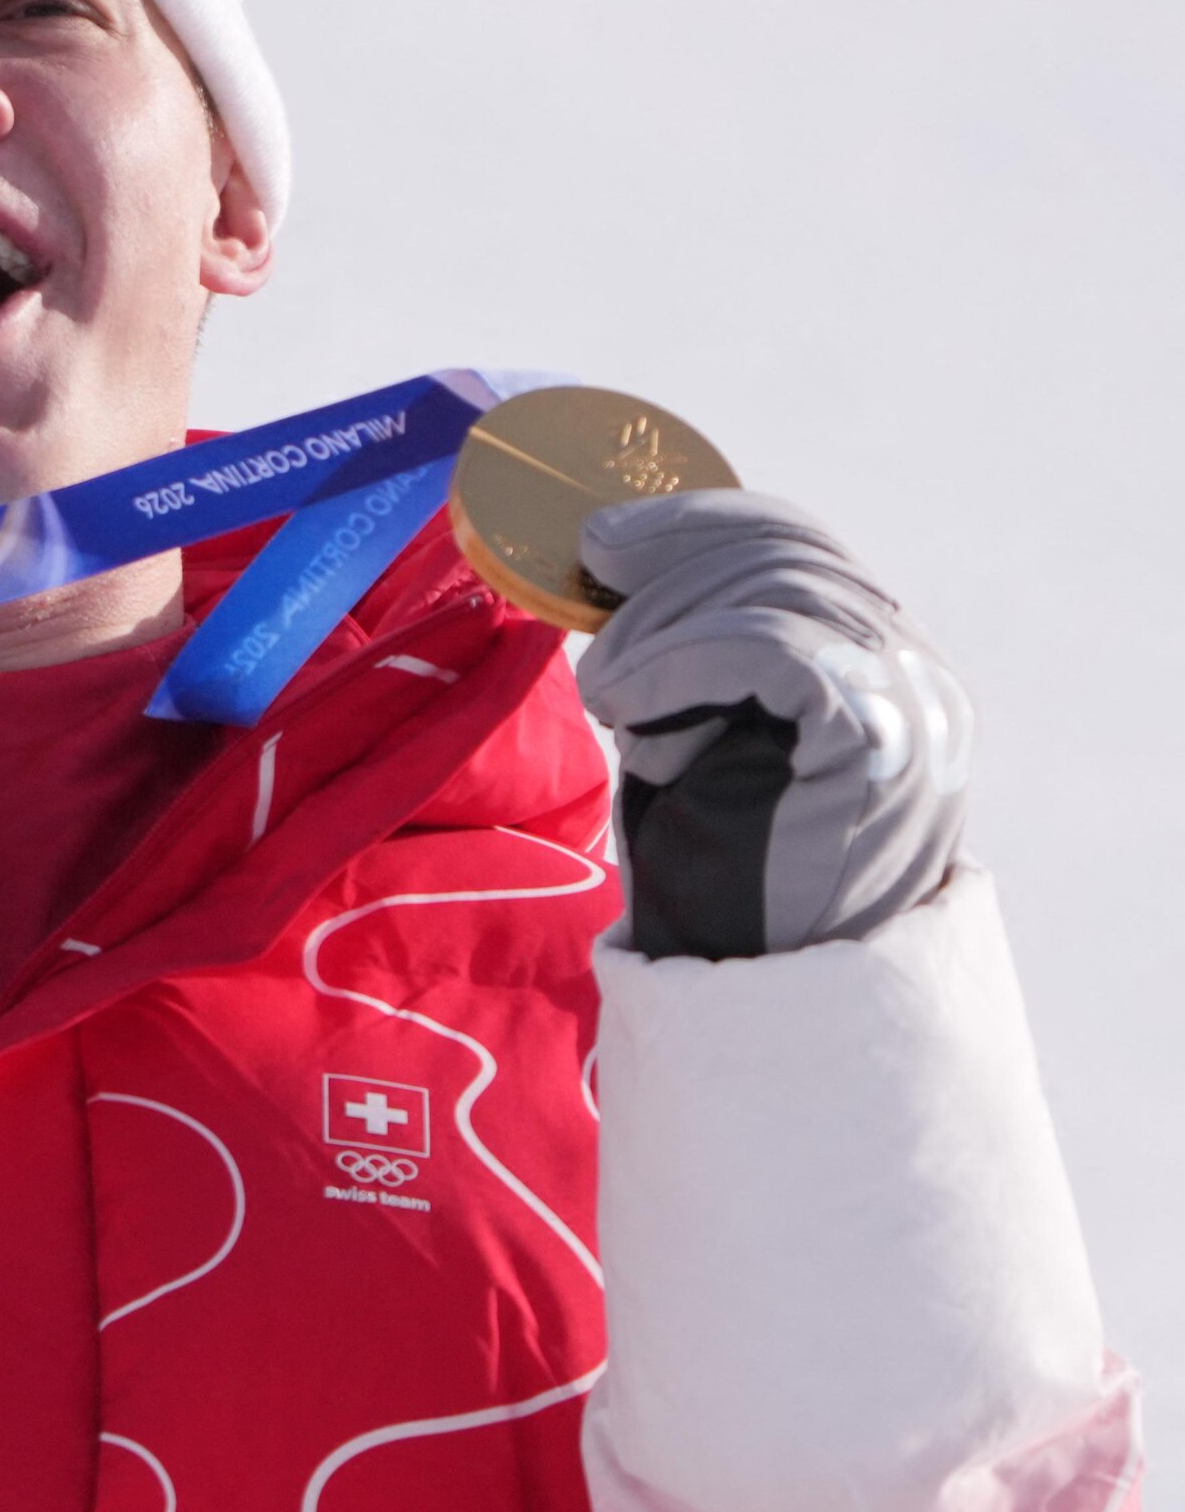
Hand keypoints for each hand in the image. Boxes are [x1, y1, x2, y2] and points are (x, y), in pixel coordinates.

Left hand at [575, 491, 972, 959]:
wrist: (758, 987)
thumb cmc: (721, 864)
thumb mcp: (709, 727)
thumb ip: (703, 647)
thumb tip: (616, 548)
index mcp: (886, 667)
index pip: (801, 547)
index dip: (697, 524)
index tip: (606, 538)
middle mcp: (919, 679)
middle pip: (786, 555)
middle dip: (667, 569)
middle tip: (591, 609)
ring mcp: (911, 707)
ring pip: (770, 590)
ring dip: (658, 629)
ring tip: (608, 694)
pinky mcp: (875, 738)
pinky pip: (762, 645)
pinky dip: (675, 662)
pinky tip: (625, 709)